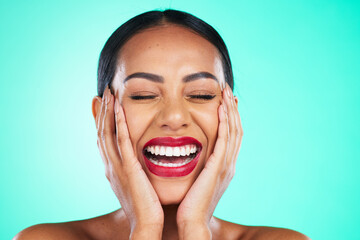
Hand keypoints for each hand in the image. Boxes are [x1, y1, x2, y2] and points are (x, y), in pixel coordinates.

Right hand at [95, 85, 163, 238]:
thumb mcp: (135, 185)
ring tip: (108, 93)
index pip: (103, 139)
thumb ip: (134, 171)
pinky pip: (121, 140)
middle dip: (101, 112)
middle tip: (101, 93)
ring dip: (107, 112)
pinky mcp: (127, 168)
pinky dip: (118, 123)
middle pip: (101, 132)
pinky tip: (119, 108)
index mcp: (112, 168)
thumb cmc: (145, 207)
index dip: (101, 121)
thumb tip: (137, 163)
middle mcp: (110, 165)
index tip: (102, 105)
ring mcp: (116, 166)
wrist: (145, 224)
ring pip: (107, 132)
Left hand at [176, 83, 242, 238]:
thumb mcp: (199, 181)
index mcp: (225, 166)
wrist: (192, 222)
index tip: (227, 101)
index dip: (232, 118)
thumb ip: (200, 168)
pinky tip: (221, 109)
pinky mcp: (218, 167)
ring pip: (233, 131)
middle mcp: (229, 164)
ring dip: (230, 111)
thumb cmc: (191, 204)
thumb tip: (194, 157)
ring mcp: (226, 165)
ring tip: (225, 93)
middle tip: (229, 91)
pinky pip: (223, 140)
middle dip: (233, 109)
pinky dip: (224, 123)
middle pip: (236, 130)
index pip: (232, 136)